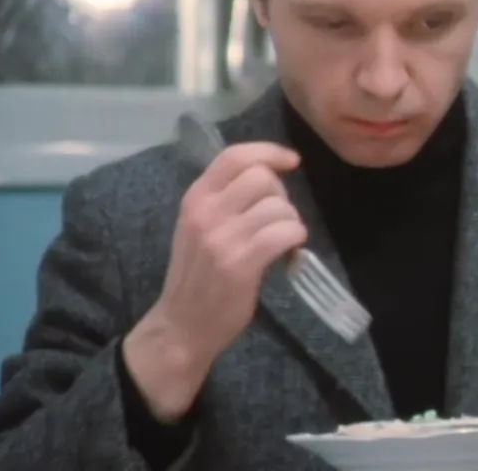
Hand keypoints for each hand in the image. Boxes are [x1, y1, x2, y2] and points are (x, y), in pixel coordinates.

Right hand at [124, 141, 306, 420]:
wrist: (181, 326)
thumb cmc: (196, 276)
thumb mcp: (198, 228)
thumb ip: (224, 200)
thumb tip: (269, 178)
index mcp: (195, 198)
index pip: (234, 156)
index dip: (269, 152)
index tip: (292, 160)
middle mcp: (206, 212)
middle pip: (262, 178)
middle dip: (282, 195)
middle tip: (278, 220)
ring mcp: (222, 238)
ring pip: (279, 206)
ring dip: (291, 222)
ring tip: (283, 241)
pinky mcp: (241, 263)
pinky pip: (285, 232)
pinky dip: (296, 239)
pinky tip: (288, 255)